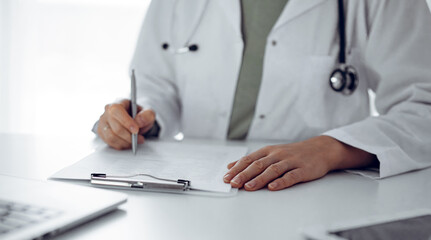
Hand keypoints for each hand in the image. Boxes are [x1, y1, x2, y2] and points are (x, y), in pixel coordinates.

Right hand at [97, 99, 155, 149]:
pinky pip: (109, 143)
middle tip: (140, 139)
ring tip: (135, 142)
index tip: (136, 130)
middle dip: (129, 136)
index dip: (126, 122)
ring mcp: (103, 122)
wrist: (135, 120)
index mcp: (118, 102)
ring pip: (111, 137)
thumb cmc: (140, 115)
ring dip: (125, 142)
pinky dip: (120, 145)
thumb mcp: (148, 113)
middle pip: (115, 127)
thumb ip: (147, 115)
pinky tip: (128, 143)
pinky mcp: (102, 132)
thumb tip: (139, 121)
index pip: (116, 111)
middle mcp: (107, 112)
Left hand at [223, 136, 376, 190]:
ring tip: (248, 187)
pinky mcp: (302, 170)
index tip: (226, 177)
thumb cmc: (292, 153)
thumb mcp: (270, 153)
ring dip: (259, 179)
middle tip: (233, 183)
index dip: (237, 168)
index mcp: (268, 151)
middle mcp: (278, 155)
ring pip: (272, 170)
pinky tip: (273, 187)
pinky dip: (281, 182)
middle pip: (258, 165)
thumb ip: (251, 160)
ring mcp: (290, 162)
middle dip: (244, 174)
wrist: (320, 149)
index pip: (249, 160)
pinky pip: (291, 176)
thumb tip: (231, 166)